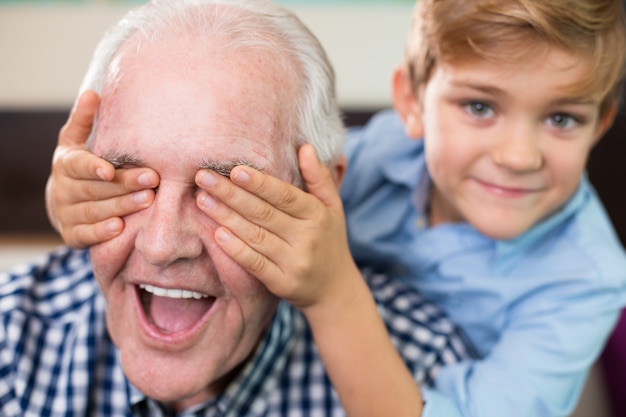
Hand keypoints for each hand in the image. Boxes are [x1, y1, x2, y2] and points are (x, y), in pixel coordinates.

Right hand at [46, 90, 158, 247]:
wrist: (65, 202)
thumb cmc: (81, 165)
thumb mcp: (77, 141)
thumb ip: (84, 120)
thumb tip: (93, 93)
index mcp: (66, 164)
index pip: (79, 165)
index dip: (93, 168)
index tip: (110, 169)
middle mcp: (63, 190)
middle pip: (95, 189)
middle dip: (124, 185)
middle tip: (152, 180)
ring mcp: (66, 214)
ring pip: (94, 211)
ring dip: (121, 207)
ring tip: (147, 201)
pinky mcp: (71, 235)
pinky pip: (86, 235)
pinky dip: (102, 233)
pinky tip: (121, 228)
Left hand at [195, 144, 359, 310]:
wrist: (335, 291)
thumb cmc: (328, 241)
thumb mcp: (332, 208)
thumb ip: (319, 178)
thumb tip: (306, 148)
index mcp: (317, 215)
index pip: (285, 196)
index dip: (260, 183)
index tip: (234, 170)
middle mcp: (307, 238)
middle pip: (264, 213)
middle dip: (231, 194)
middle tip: (204, 178)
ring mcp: (295, 262)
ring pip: (255, 236)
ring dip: (226, 217)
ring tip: (202, 200)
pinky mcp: (282, 284)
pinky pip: (255, 264)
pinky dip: (235, 249)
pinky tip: (217, 234)